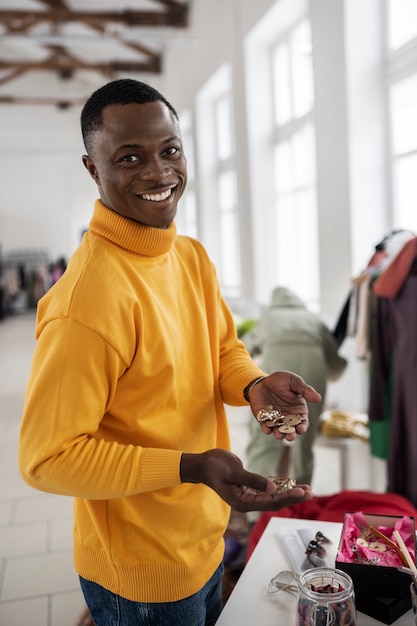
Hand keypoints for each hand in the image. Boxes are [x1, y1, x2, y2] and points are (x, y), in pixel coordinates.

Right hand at [180, 449, 312, 512]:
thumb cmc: (214, 466)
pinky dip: (280, 489)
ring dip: (289, 494)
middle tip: (310, 492)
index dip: (287, 497)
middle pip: (275, 503)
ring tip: (306, 490)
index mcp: (242, 502)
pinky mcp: (248, 491)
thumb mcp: (233, 470)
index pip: (270, 502)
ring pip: (273, 498)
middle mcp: (247, 503)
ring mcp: (248, 498)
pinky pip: (268, 493)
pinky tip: (290, 486)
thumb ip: (253, 480)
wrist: (202, 465)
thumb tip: (273, 488)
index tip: (301, 492)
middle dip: (293, 497)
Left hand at [249, 371, 321, 440]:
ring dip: (279, 434)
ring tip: (279, 435)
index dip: (302, 427)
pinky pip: (265, 426)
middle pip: (291, 430)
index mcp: (298, 410)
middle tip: (290, 437)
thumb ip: (305, 390)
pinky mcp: (264, 419)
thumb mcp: (294, 382)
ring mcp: (275, 420)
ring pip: (279, 431)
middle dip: (291, 435)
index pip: (302, 422)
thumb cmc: (281, 381)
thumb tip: (318, 398)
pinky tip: (267, 429)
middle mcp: (288, 417)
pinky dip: (266, 429)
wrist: (263, 380)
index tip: (301, 429)